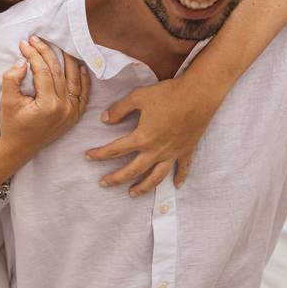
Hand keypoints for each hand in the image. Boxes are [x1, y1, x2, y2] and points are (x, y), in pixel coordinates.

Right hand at [0, 36, 90, 159]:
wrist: (20, 147)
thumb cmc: (12, 124)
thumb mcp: (7, 102)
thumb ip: (11, 79)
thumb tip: (22, 61)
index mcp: (48, 105)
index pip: (43, 71)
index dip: (34, 54)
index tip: (25, 43)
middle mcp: (64, 108)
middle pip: (57, 72)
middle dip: (46, 52)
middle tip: (36, 39)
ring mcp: (72, 112)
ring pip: (73, 79)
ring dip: (67, 60)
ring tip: (58, 45)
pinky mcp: (75, 115)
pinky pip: (83, 93)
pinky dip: (82, 78)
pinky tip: (79, 65)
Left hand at [85, 77, 213, 196]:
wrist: (198, 95)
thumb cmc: (168, 94)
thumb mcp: (138, 97)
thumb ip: (120, 109)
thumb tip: (105, 119)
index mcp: (142, 138)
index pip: (116, 149)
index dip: (100, 154)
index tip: (88, 157)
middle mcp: (156, 151)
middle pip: (133, 170)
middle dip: (116, 178)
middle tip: (103, 183)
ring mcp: (173, 153)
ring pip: (156, 177)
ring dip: (143, 187)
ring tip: (132, 194)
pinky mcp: (187, 150)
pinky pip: (182, 168)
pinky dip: (179, 177)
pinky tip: (176, 186)